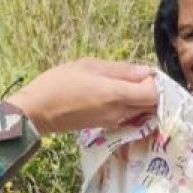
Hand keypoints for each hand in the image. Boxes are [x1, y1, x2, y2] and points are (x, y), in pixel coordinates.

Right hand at [6, 59, 155, 134]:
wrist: (37, 112)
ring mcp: (113, 122)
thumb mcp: (89, 66)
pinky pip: (128, 115)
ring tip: (123, 84)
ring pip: (140, 111)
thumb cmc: (59, 83)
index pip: (154, 94)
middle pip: (151, 105)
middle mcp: (119, 112)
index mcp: (116, 95)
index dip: (155, 82)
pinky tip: (114, 95)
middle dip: (151, 91)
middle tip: (138, 77)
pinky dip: (129, 105)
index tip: (144, 72)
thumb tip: (146, 71)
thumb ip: (120, 70)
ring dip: (140, 98)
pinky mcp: (106, 126)